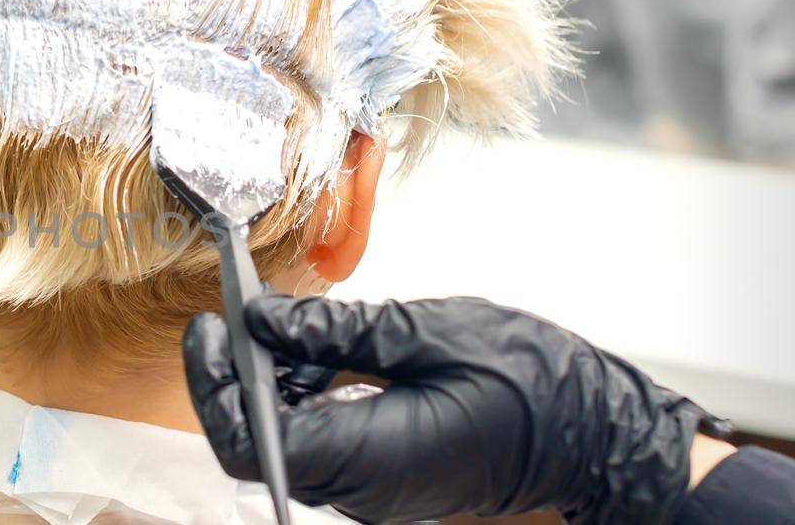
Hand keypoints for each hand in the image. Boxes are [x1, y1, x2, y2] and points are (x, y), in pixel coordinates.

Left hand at [183, 294, 732, 522]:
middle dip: (234, 376)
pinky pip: (320, 442)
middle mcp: (358, 489)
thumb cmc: (529, 382)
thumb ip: (334, 331)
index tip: (207, 326)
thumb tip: (263, 319)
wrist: (598, 436)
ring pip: (285, 440)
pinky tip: (326, 353)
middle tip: (235, 314)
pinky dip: (307, 396)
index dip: (212, 384)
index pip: (246, 441)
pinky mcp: (382, 478)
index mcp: (364, 456)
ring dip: (271, 382)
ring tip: (289, 325)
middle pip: (256, 443)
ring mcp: (370, 490)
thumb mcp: (425, 333)